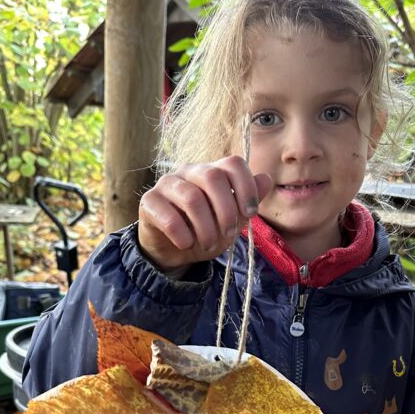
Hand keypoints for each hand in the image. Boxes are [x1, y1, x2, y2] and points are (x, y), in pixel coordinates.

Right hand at [138, 157, 271, 271]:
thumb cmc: (204, 231)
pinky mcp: (149, 202)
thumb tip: (265, 178)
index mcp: (212, 172)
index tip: (250, 213)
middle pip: (212, 177)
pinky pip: (169, 216)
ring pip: (192, 198)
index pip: (233, 163)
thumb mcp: (232, 221)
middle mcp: (189, 172)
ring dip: (206, 228)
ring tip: (209, 244)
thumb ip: (247, 200)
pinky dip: (182, 235)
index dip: (246, 187)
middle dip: (226, 211)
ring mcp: (167, 184)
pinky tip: (186, 244)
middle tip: (228, 234)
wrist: (173, 251)